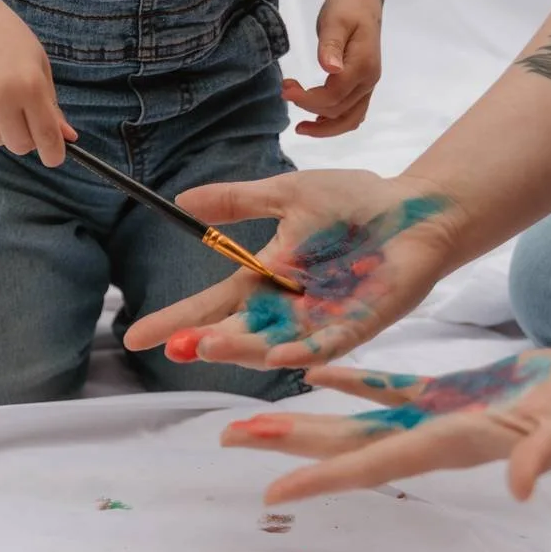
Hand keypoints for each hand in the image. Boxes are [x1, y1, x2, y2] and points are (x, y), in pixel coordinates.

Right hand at [0, 0, 75, 165]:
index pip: (46, 137)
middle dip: (25, 137)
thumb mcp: (38, 66)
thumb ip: (51, 105)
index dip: (53, 153)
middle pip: (19, 146)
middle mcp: (0, 99)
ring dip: (0, 126)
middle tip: (21, 113)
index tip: (54, 157)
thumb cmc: (7, 39)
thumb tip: (67, 138)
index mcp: (29, 87)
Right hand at [121, 170, 461, 367]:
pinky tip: (279, 356)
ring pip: (274, 345)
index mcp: (267, 279)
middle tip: (177, 347)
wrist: (416, 209)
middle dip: (206, 341)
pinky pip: (328, 345)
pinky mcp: (359, 324)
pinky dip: (303, 351)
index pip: (212, 306)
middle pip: (238, 334)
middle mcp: (288, 308)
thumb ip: (237, 203)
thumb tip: (181, 201)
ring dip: (242, 350)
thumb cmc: (356, 202)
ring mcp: (322, 321)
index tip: (134, 335)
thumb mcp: (287, 195)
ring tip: (209, 346)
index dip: (175, 321)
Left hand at [219, 342, 550, 503]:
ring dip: (306, 422)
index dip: (327, 478)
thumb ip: (546, 454)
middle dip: (291, 448)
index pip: (380, 463)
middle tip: (228, 440)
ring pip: (359, 420)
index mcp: (459, 444)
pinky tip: (314, 371)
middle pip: (351, 447)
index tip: (273, 492)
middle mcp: (437, 437)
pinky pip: (390, 387)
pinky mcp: (453, 394)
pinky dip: (352, 379)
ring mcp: (441, 417)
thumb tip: (519, 485)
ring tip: (250, 418)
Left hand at [283, 0, 382, 137]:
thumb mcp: (335, 20)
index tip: (285, 89)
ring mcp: (368, 87)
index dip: (308, 98)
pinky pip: (353, 115)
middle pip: (339, 110)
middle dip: (309, 107)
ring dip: (324, 128)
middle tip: (285, 91)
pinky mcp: (363, 88)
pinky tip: (316, 121)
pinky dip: (335, 124)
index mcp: (363, 65)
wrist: (362, 3)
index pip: (334, 95)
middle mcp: (369, 81)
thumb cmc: (346, 9)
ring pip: (350, 120)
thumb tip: (330, 69)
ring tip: (300, 127)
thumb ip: (331, 44)